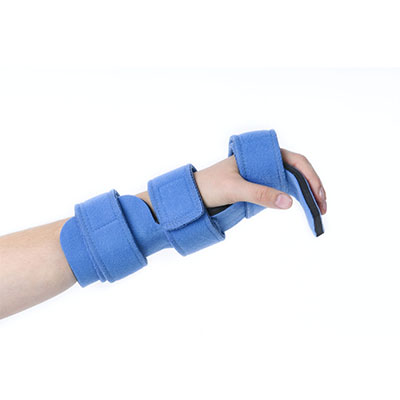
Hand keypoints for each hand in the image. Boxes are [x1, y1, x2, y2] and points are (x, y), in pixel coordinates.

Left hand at [193, 150, 326, 213]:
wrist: (194, 194)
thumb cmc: (211, 185)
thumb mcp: (235, 189)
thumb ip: (260, 194)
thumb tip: (289, 202)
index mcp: (262, 153)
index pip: (295, 160)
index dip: (311, 177)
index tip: (318, 194)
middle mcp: (265, 161)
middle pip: (297, 170)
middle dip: (313, 186)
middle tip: (322, 207)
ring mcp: (263, 173)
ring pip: (292, 180)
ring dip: (306, 192)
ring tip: (317, 209)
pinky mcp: (259, 185)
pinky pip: (281, 189)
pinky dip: (293, 197)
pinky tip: (301, 206)